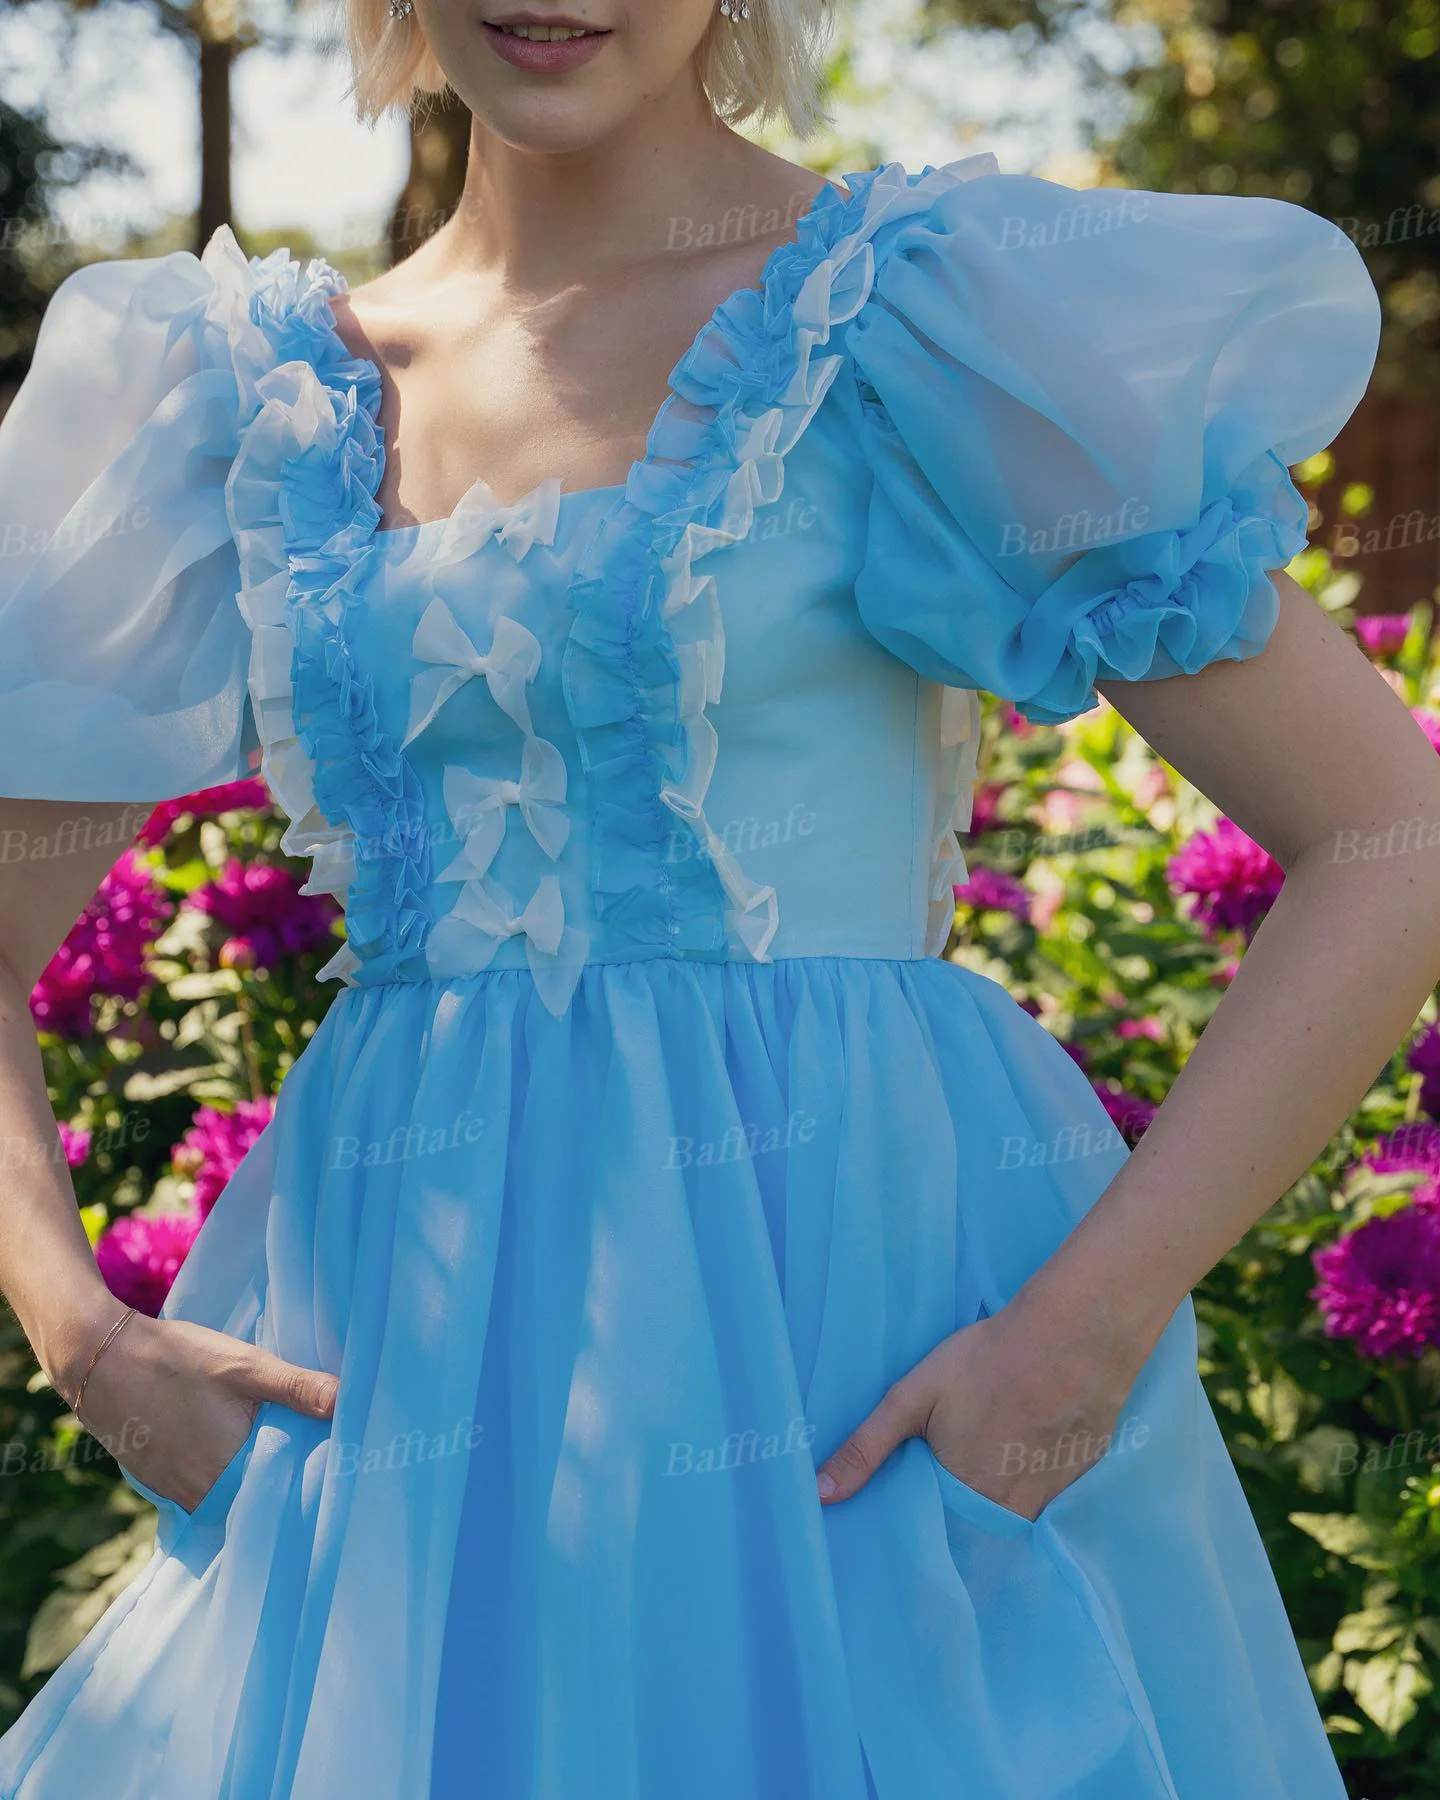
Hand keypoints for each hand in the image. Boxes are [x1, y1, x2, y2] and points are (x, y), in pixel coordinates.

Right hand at [68, 1311, 336, 1511]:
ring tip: (286, 1445)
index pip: (285, 1491)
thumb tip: (351, 1401)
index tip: (340, 1461)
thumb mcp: (244, 1366)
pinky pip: (206, 1487)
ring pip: (231, 1492)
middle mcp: (203, 1494)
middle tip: (319, 1450)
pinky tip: (240, 1444)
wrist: (100, 1359)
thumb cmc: (176, 1360)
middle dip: (287, 1477)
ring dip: (255, 1474)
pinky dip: (226, 1472)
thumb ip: (297, 1387)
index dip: (312, 1477)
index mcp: (230, 1472)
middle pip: (258, 1496)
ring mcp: (178, 1491)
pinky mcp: (162, 1481)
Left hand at [814, 1301, 1145, 1521]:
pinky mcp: (1079, 1477)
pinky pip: (1046, 1500)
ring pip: (1012, 1520)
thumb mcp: (912, 1397)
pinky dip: (1030, 1486)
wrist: (1074, 1336)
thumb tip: (820, 1496)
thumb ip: (865, 1449)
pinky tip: (1024, 1453)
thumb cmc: (987, 1361)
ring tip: (983, 1466)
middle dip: (955, 1522)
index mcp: (964, 1496)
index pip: (936, 1536)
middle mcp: (1010, 1511)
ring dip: (994, 1506)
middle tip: (942, 1485)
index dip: (921, 1524)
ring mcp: (1051, 1497)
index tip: (907, 1511)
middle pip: (974, 1532)